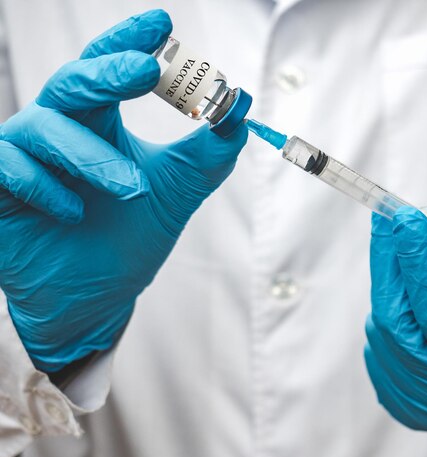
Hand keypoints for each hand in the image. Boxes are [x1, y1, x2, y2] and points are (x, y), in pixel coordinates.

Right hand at [0, 10, 247, 371]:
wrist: (97, 297)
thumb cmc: (130, 237)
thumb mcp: (179, 190)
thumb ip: (211, 151)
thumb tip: (242, 107)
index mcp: (98, 122)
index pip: (109, 68)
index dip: (129, 42)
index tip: (162, 24)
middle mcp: (59, 130)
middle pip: (73, 82)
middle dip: (108, 72)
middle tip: (147, 69)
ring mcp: (24, 158)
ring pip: (44, 127)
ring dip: (93, 155)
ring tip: (135, 188)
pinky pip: (8, 169)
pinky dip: (44, 186)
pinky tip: (75, 212)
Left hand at [364, 207, 426, 452]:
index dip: (420, 263)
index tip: (407, 218)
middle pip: (395, 324)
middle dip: (389, 265)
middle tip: (391, 221)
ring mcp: (419, 406)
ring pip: (381, 332)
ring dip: (392, 286)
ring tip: (422, 261)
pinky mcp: (401, 402)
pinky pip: (377, 346)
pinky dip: (388, 311)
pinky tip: (413, 297)